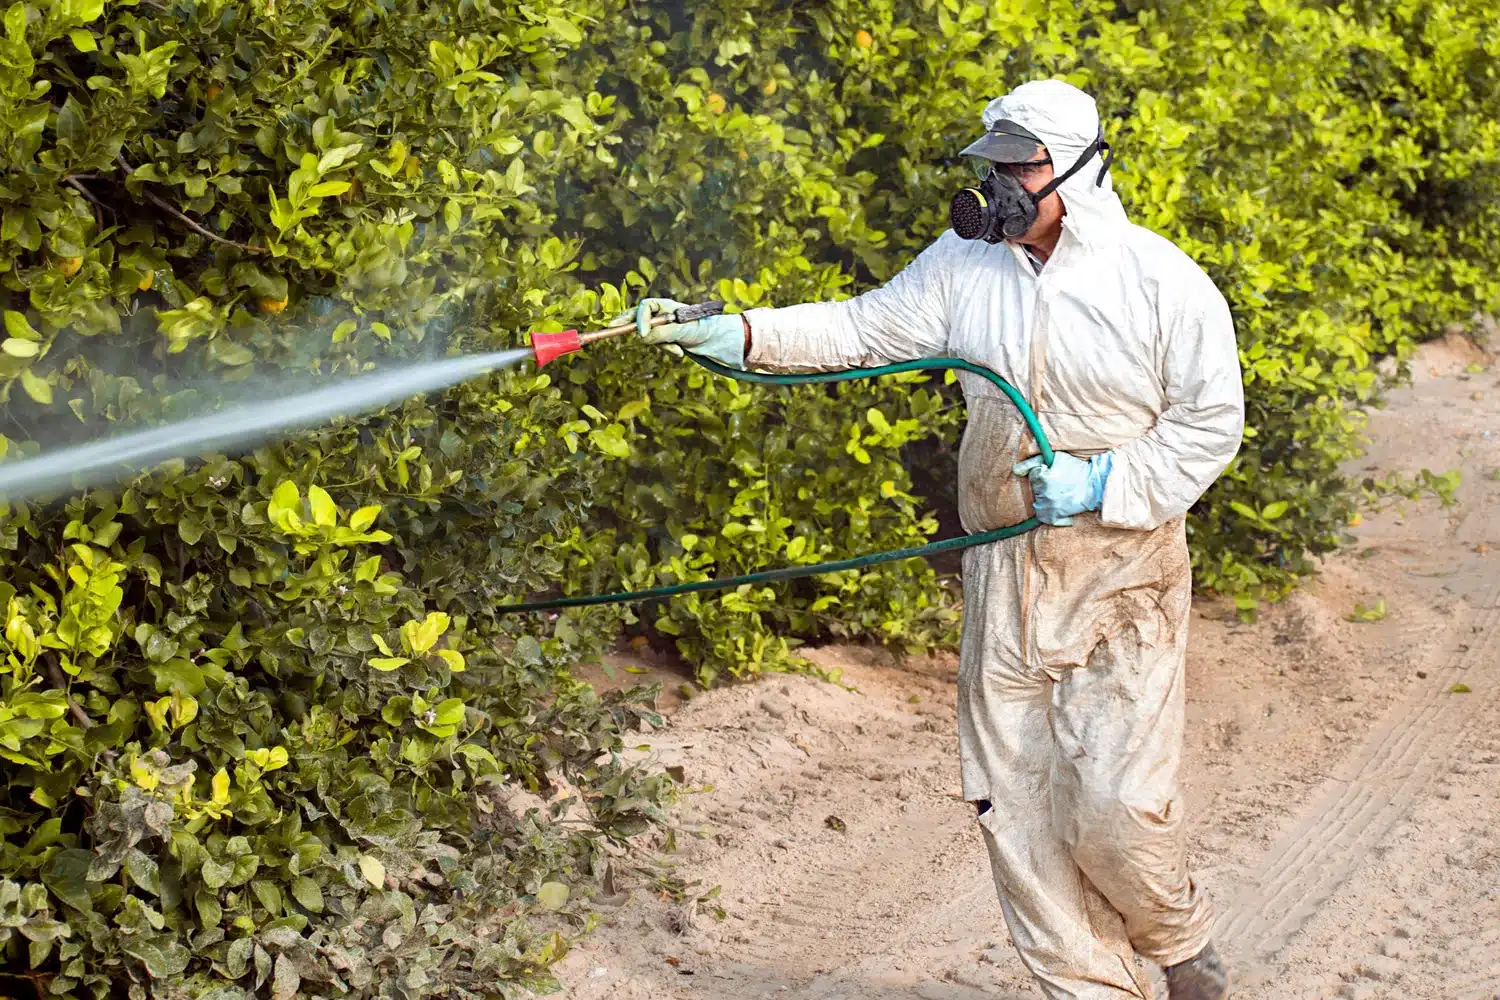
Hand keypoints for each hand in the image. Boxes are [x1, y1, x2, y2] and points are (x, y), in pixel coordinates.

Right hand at [610, 298, 746, 368]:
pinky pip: (656, 344)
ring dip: (661, 344)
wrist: (712, 339)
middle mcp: (659, 313)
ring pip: (648, 335)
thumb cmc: (699, 328)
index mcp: (665, 305)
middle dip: (628, 323)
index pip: (645, 308)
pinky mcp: (662, 336)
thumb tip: (642, 336)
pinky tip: (680, 352)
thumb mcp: (681, 330)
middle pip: (637, 317)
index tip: (641, 334)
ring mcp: (660, 324)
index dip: (640, 319)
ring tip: (678, 350)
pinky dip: (666, 349)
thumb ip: (662, 331)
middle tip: (610, 327)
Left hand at [1012, 452, 1112, 525]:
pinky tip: (1056, 504)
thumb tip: (1015, 471)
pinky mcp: (1053, 516)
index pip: (1033, 475)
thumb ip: (1033, 461)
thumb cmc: (1076, 469)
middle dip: (1043, 484)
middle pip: (1034, 488)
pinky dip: (1046, 511)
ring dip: (1044, 496)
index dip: (1043, 472)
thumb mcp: (1056, 458)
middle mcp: (1044, 494)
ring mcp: (1049, 507)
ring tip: (1059, 492)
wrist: (1095, 486)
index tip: (1055, 472)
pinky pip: (1041, 515)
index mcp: (1044, 479)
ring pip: (1037, 501)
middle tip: (1059, 483)